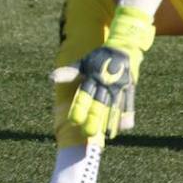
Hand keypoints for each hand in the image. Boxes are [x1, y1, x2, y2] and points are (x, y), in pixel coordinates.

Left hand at [67, 5, 154, 137]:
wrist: (124, 47)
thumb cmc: (99, 57)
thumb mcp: (84, 62)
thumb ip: (69, 72)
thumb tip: (51, 78)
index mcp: (93, 76)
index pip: (85, 95)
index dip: (80, 108)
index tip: (73, 121)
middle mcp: (107, 82)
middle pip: (100, 104)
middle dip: (94, 118)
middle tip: (88, 133)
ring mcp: (120, 86)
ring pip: (114, 106)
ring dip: (110, 121)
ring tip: (105, 135)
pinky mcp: (131, 88)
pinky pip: (129, 104)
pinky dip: (127, 115)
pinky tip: (124, 127)